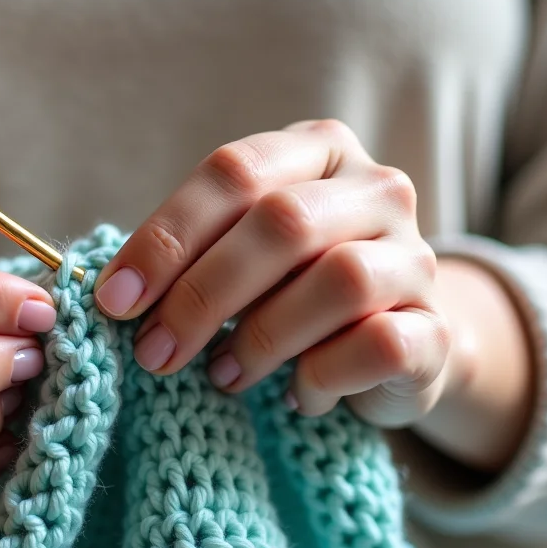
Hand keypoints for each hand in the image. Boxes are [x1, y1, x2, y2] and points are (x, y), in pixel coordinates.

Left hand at [94, 120, 448, 427]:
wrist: (396, 348)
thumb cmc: (293, 294)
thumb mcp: (241, 258)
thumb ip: (191, 256)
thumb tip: (110, 294)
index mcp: (319, 150)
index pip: (234, 172)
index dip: (166, 237)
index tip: (115, 300)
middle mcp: (378, 190)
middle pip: (282, 223)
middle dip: (202, 295)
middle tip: (155, 353)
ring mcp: (417, 256)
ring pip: (339, 279)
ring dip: (261, 337)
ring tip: (221, 376)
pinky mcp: (436, 328)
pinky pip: (380, 343)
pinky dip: (320, 376)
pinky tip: (294, 397)